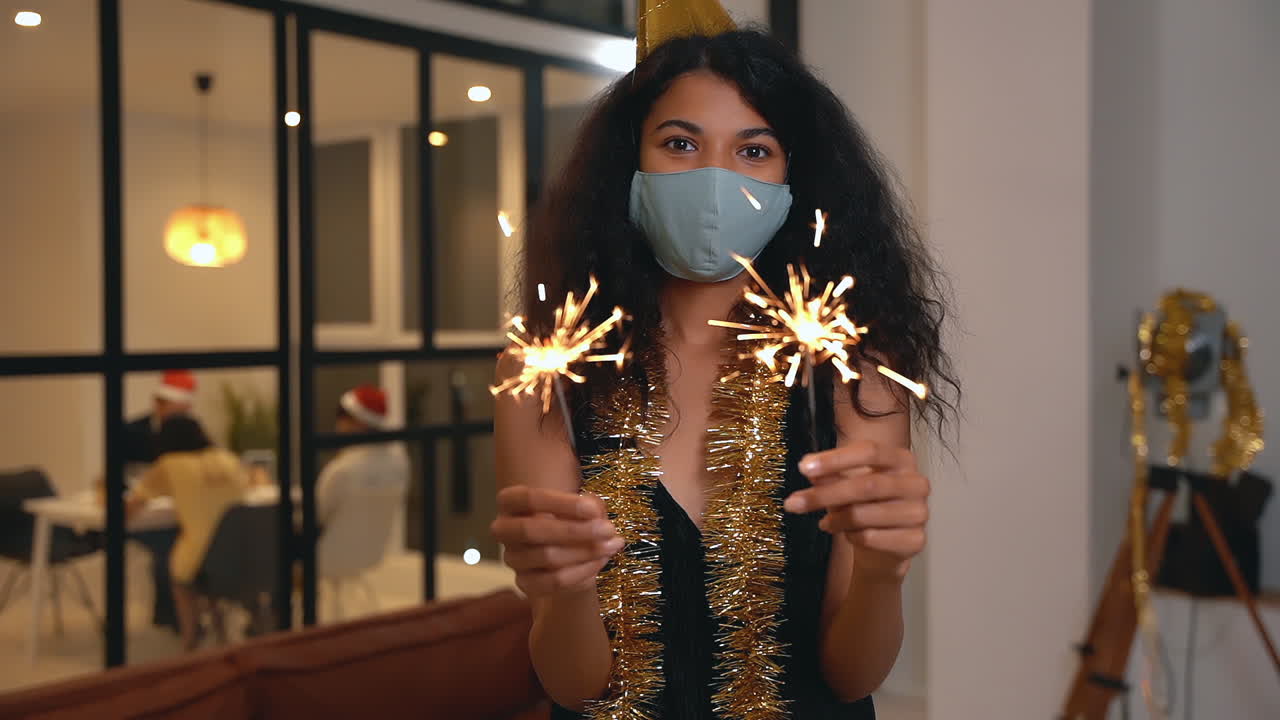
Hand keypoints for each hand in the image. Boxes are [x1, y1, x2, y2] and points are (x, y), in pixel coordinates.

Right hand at [490, 486, 623, 598]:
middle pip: (532, 530)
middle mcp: (503, 529)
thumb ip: (589, 505)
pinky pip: (554, 581)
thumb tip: (595, 514)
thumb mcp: (580, 504)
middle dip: (575, 531)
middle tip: (609, 530)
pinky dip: (582, 572)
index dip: (562, 504)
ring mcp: (512, 558)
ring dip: (586, 551)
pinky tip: (600, 561)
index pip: (529, 498)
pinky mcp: (524, 583)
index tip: (593, 509)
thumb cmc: (571, 517)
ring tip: (612, 545)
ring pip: (547, 557)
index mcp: (510, 501)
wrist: (567, 549)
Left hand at [783, 440, 929, 580]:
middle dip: (825, 494)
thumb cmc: (866, 506)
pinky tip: (846, 535)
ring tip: (824, 523)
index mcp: (901, 459)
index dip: (835, 459)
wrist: (885, 547)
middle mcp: (916, 483)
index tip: (803, 468)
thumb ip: (830, 474)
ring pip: (866, 514)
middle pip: (866, 484)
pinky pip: (872, 537)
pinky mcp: (916, 540)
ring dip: (836, 519)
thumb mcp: (845, 484)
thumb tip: (808, 466)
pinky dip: (851, 536)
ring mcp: (919, 513)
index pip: (869, 451)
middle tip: (794, 503)